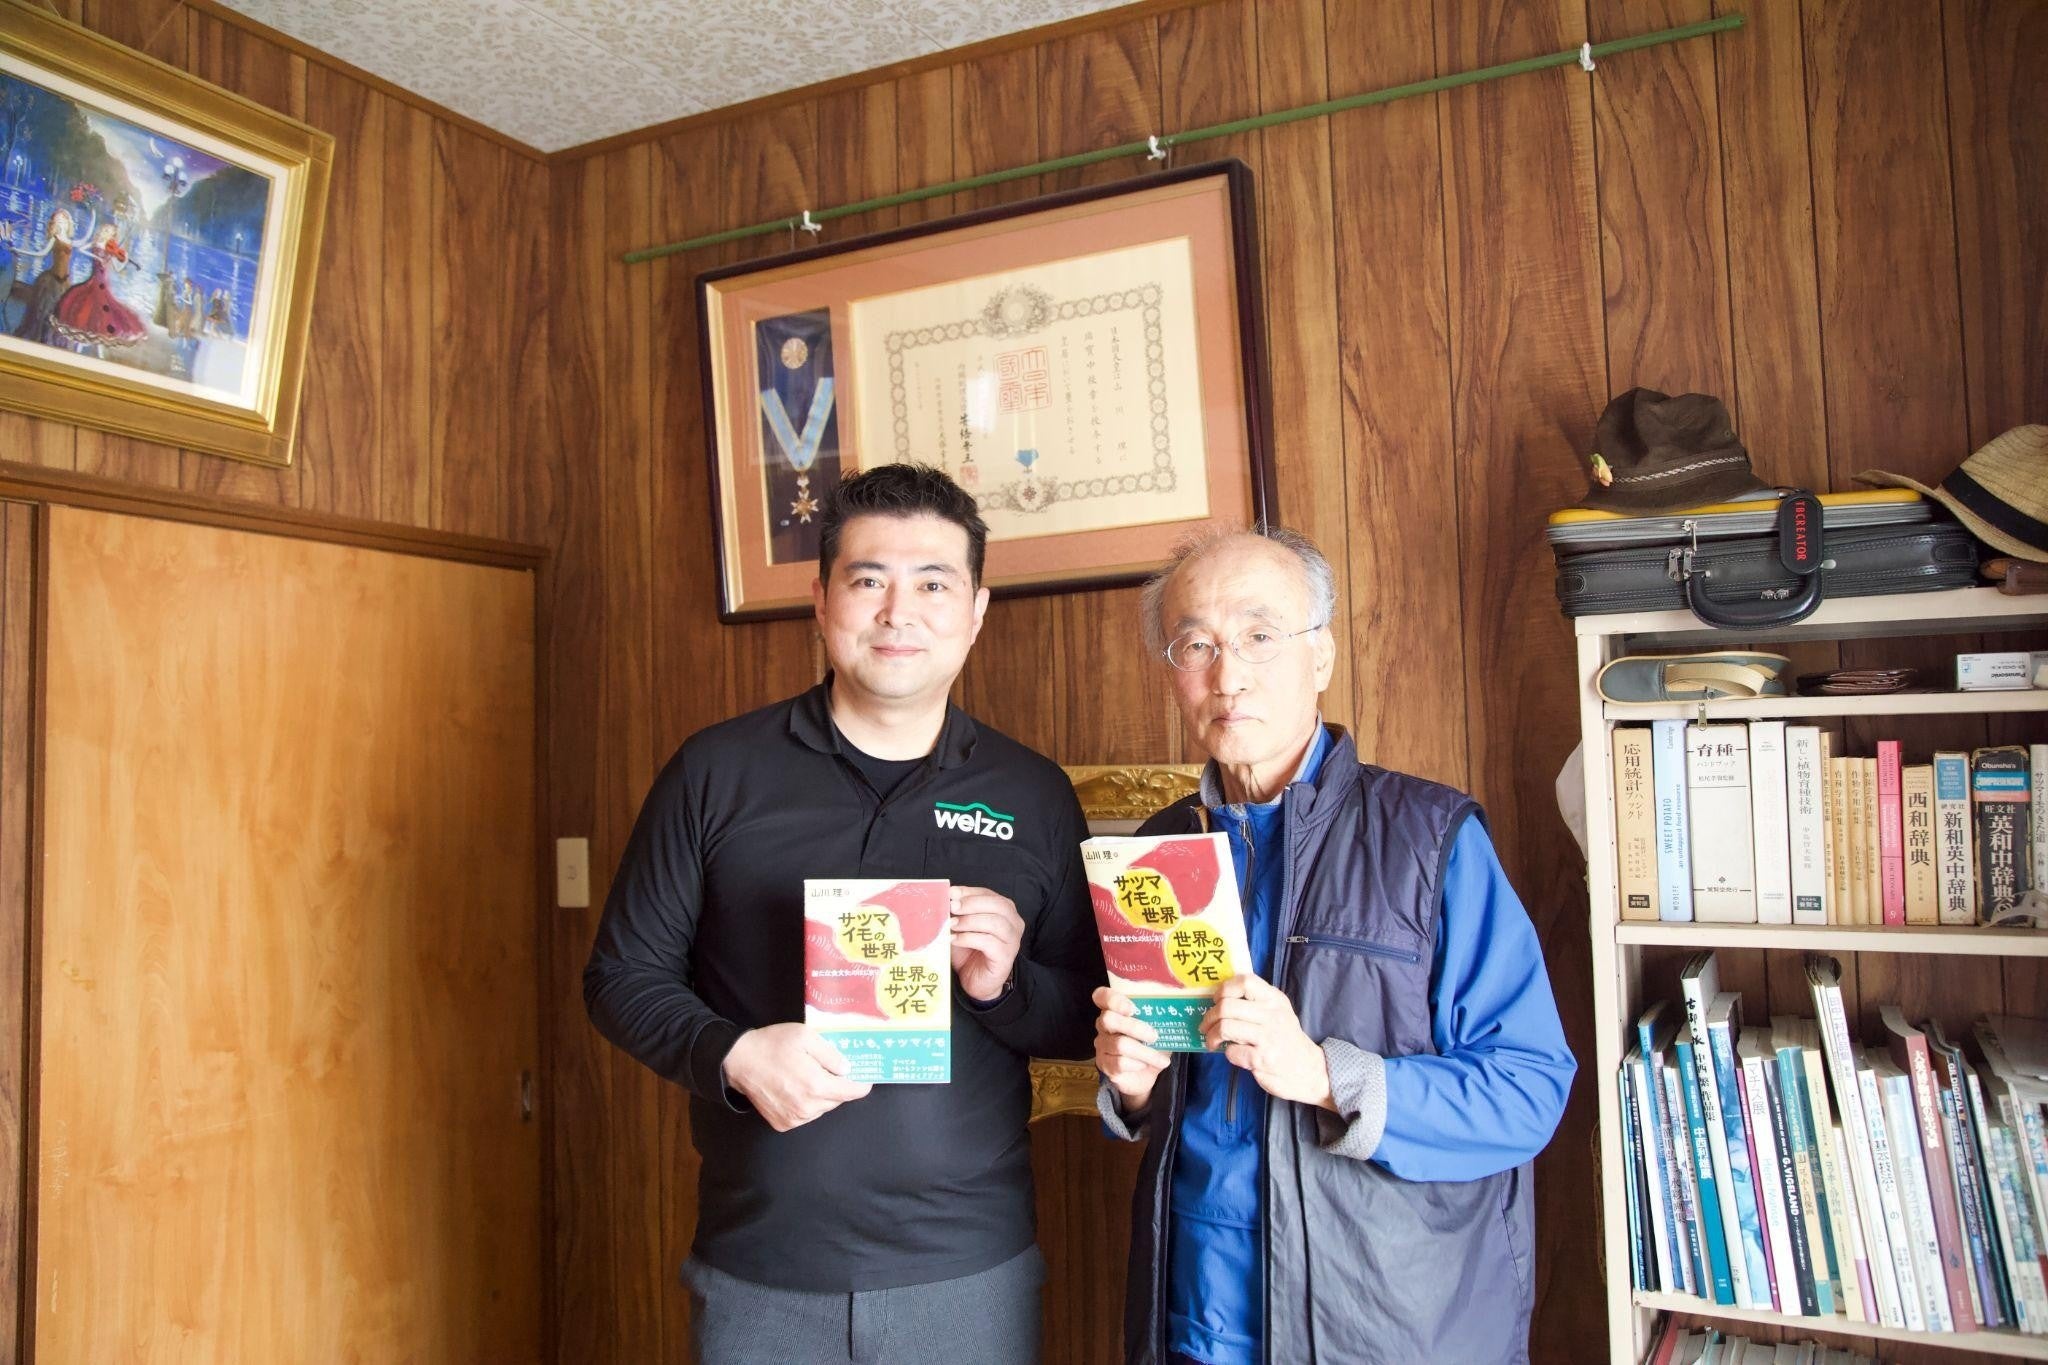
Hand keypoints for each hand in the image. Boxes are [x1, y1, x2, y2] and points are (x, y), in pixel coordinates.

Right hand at [721, 1023, 871, 1131]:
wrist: (739, 1061)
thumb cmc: (773, 1044)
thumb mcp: (806, 1037)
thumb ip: (831, 1055)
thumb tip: (848, 1069)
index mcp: (816, 1086)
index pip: (852, 1092)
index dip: (862, 1084)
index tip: (865, 1076)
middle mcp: (807, 1107)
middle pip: (837, 1100)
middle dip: (839, 1086)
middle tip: (833, 1070)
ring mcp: (794, 1118)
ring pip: (822, 1108)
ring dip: (822, 1095)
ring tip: (810, 1076)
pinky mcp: (783, 1124)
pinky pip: (806, 1115)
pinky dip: (807, 1104)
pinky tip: (796, 1088)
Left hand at [949, 885, 1023, 1001]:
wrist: (977, 981)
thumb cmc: (970, 952)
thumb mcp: (961, 927)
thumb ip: (957, 913)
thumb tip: (944, 898)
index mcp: (1005, 911)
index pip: (989, 894)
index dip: (970, 892)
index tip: (951, 893)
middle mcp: (1014, 923)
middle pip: (998, 905)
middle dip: (972, 903)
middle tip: (952, 906)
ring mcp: (1012, 940)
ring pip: (996, 923)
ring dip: (970, 921)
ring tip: (951, 925)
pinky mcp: (1006, 956)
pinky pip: (989, 943)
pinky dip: (969, 938)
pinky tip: (954, 940)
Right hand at [1094, 986, 1168, 1114]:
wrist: (1147, 1075)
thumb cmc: (1151, 1044)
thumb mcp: (1158, 1027)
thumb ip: (1161, 1015)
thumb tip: (1177, 1005)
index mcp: (1115, 1010)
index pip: (1102, 996)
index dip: (1114, 1000)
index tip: (1132, 1008)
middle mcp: (1104, 1025)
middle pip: (1109, 1019)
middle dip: (1135, 1027)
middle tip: (1154, 1036)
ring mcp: (1102, 1045)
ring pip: (1119, 1044)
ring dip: (1145, 1053)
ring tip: (1161, 1060)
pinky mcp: (1105, 1064)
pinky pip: (1119, 1063)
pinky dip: (1137, 1064)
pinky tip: (1145, 1065)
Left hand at [1201, 974, 1334, 1109]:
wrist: (1310, 1071)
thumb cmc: (1286, 1040)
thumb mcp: (1279, 1013)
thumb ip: (1256, 1003)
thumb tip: (1219, 998)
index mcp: (1275, 999)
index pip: (1245, 981)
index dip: (1224, 989)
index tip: (1216, 1000)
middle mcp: (1272, 1015)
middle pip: (1227, 1006)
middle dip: (1209, 1017)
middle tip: (1206, 1026)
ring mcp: (1268, 1037)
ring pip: (1225, 1027)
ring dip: (1212, 1036)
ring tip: (1212, 1041)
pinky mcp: (1263, 1059)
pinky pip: (1232, 1051)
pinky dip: (1227, 1053)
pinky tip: (1234, 1054)